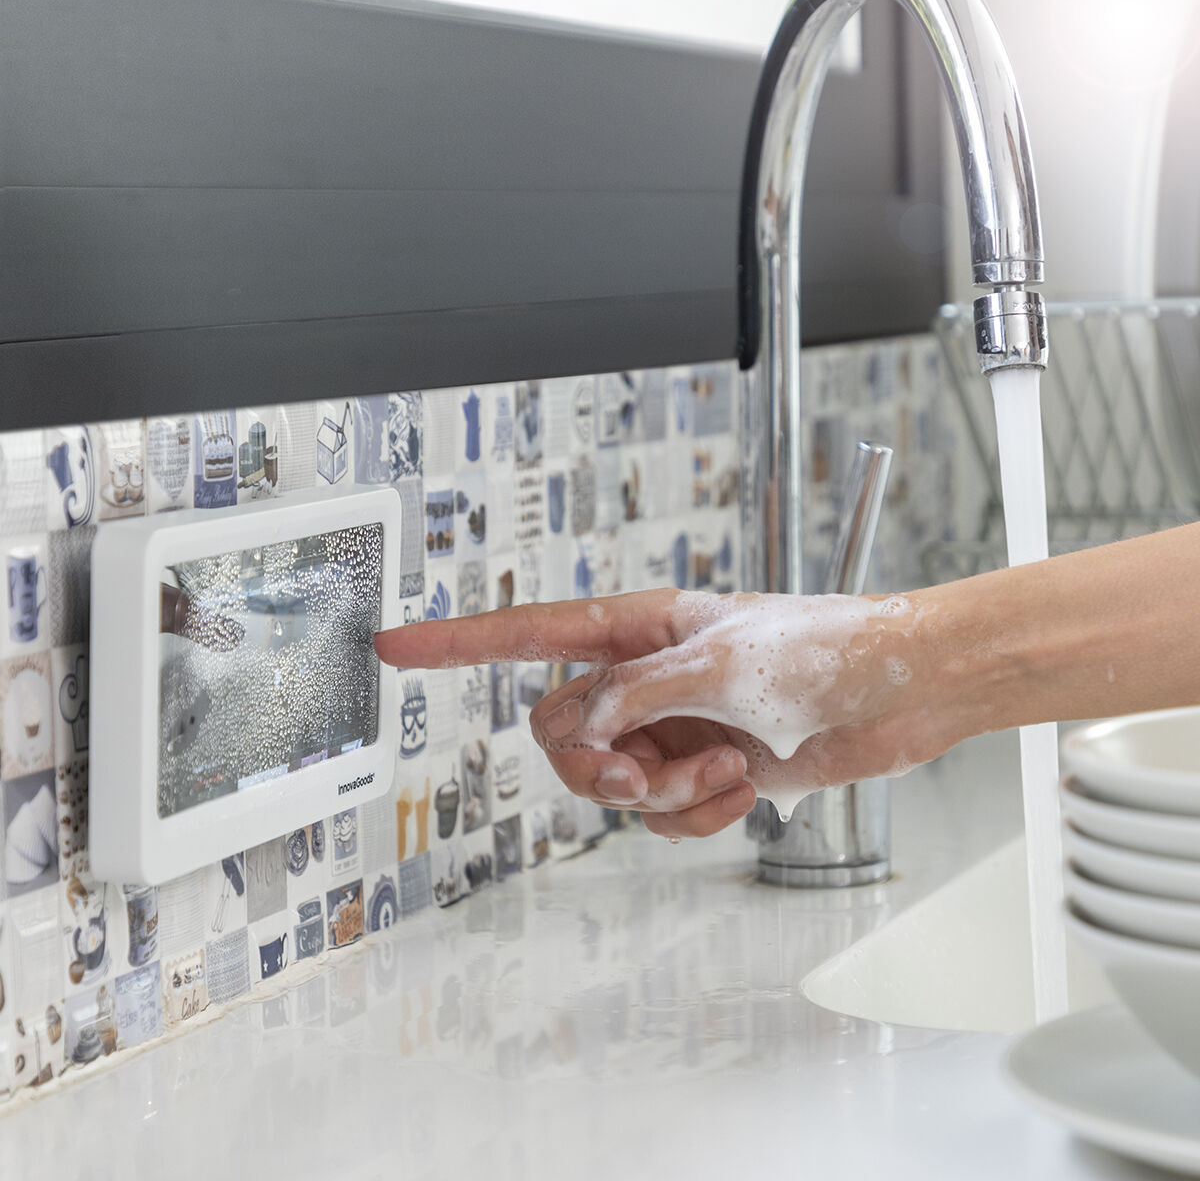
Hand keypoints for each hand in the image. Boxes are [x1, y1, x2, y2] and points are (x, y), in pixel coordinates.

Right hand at [375, 586, 960, 839]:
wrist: (902, 692)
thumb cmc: (828, 646)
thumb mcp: (725, 660)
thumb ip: (638, 692)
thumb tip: (584, 726)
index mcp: (639, 627)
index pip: (528, 632)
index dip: (456, 642)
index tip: (395, 647)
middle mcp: (646, 678)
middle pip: (563, 734)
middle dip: (600, 766)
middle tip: (643, 772)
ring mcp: (672, 728)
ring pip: (611, 782)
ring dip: (662, 793)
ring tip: (720, 769)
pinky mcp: (704, 770)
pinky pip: (661, 815)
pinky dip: (696, 814)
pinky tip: (741, 787)